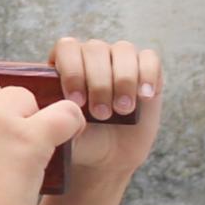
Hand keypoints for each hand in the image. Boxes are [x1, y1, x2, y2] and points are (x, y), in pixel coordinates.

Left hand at [48, 38, 165, 193]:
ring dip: (123, 80)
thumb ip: (53, 112)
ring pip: (124, 50)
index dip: (73, 71)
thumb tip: (60, 104)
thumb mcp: (59, 128)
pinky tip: (144, 97)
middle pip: (95, 49)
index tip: (76, 101)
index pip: (67, 47)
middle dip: (99, 83)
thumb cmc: (79, 138)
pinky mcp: (147, 71)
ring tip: (122, 110)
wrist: (107, 156)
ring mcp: (120, 59)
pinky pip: (151, 59)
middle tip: (100, 114)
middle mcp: (92, 55)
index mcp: (65, 62)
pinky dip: (148, 75)